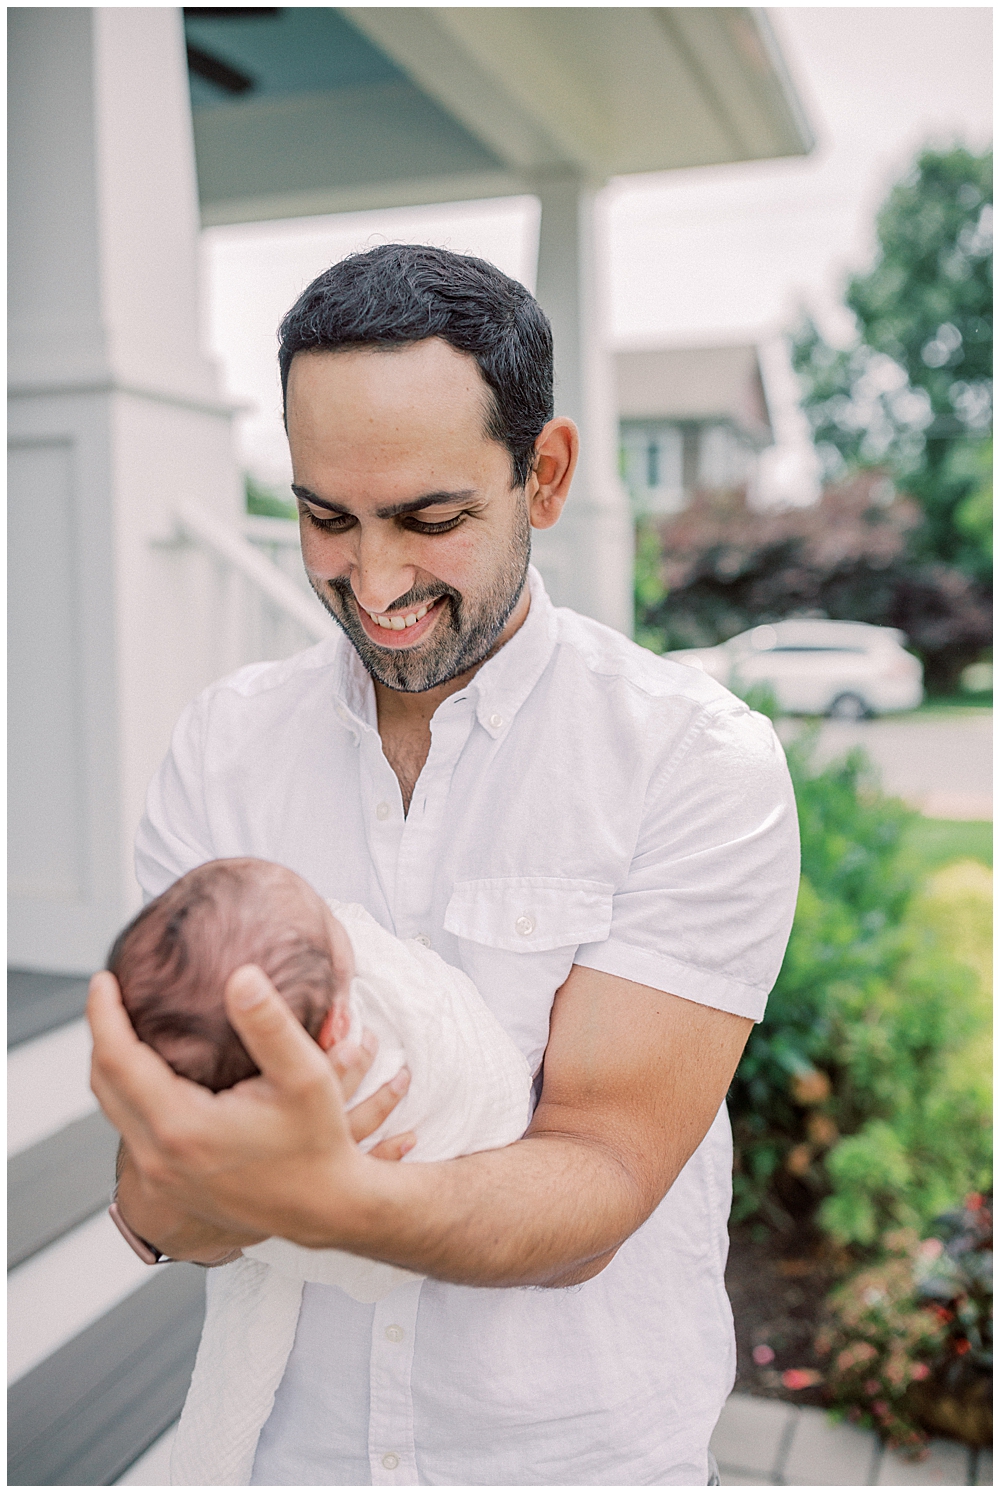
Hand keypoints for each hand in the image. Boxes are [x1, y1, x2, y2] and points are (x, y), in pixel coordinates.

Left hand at [90, 966, 412, 1258]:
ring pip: (114, 1110)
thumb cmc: (318, 1146)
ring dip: (113, 1066)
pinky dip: (129, 1094)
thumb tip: (242, 977)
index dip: (104, 1014)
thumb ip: (270, 1025)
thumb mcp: (306, 1076)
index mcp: (183, 1127)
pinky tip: (152, 1075)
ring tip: (125, 1028)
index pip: (118, 1059)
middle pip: (104, 1085)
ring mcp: (161, 1177)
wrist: (326, 1207)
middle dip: (101, 1034)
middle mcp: (161, 1157)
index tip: (104, 981)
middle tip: (109, 996)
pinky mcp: (169, 1186)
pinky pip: (130, 1131)